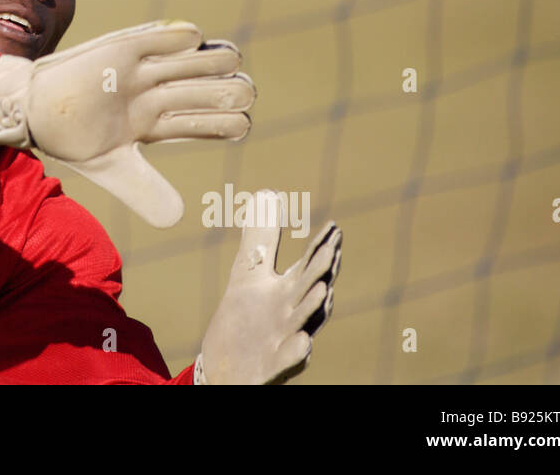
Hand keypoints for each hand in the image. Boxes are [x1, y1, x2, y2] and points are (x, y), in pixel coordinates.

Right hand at [0, 20, 254, 226]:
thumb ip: (144, 190)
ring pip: (185, 63)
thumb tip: (177, 219)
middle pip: (199, 89)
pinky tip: (195, 39)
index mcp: (153, 122)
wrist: (31, 112)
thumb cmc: (71, 138)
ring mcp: (138, 71)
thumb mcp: (112, 167)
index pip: (199, 121)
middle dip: (226, 91)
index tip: (240, 126)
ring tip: (232, 61)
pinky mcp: (119, 49)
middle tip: (244, 94)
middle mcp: (151, 93)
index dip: (223, 122)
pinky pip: (155, 39)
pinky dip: (176, 38)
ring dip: (211, 61)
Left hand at [196, 193, 341, 383]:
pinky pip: (287, 360)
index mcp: (288, 291)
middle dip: (321, 271)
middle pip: (310, 290)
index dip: (321, 248)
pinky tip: (304, 342)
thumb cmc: (245, 317)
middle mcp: (293, 314)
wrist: (225, 364)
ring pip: (305, 323)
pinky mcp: (272, 365)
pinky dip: (297, 352)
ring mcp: (285, 340)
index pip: (309, 266)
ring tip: (325, 289)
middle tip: (333, 249)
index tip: (334, 227)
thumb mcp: (249, 273)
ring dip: (314, 307)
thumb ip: (260, 238)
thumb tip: (267, 194)